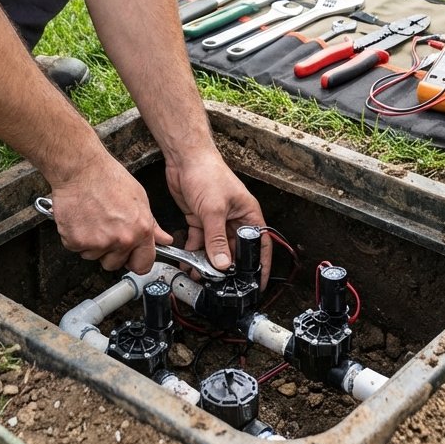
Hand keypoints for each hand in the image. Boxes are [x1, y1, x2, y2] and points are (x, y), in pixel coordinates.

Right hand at [50, 156, 171, 273]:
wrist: (81, 169)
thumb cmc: (108, 178)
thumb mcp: (139, 198)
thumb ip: (151, 224)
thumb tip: (163, 239)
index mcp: (140, 230)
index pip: (143, 265)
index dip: (136, 261)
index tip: (131, 257)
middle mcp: (121, 239)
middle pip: (115, 264)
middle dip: (110, 252)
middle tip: (106, 229)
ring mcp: (98, 242)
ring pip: (94, 257)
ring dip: (92, 244)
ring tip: (93, 219)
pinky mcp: (77, 241)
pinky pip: (77, 249)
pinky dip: (76, 238)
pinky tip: (81, 219)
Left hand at [165, 150, 270, 284]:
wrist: (184, 158)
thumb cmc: (208, 173)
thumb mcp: (214, 210)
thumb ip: (217, 239)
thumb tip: (222, 264)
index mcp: (248, 214)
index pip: (259, 245)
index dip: (259, 265)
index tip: (257, 284)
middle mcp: (234, 219)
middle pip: (234, 250)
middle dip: (226, 268)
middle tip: (218, 284)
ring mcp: (217, 220)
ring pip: (215, 248)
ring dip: (207, 262)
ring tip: (199, 276)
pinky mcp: (200, 220)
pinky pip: (200, 242)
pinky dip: (194, 252)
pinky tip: (187, 262)